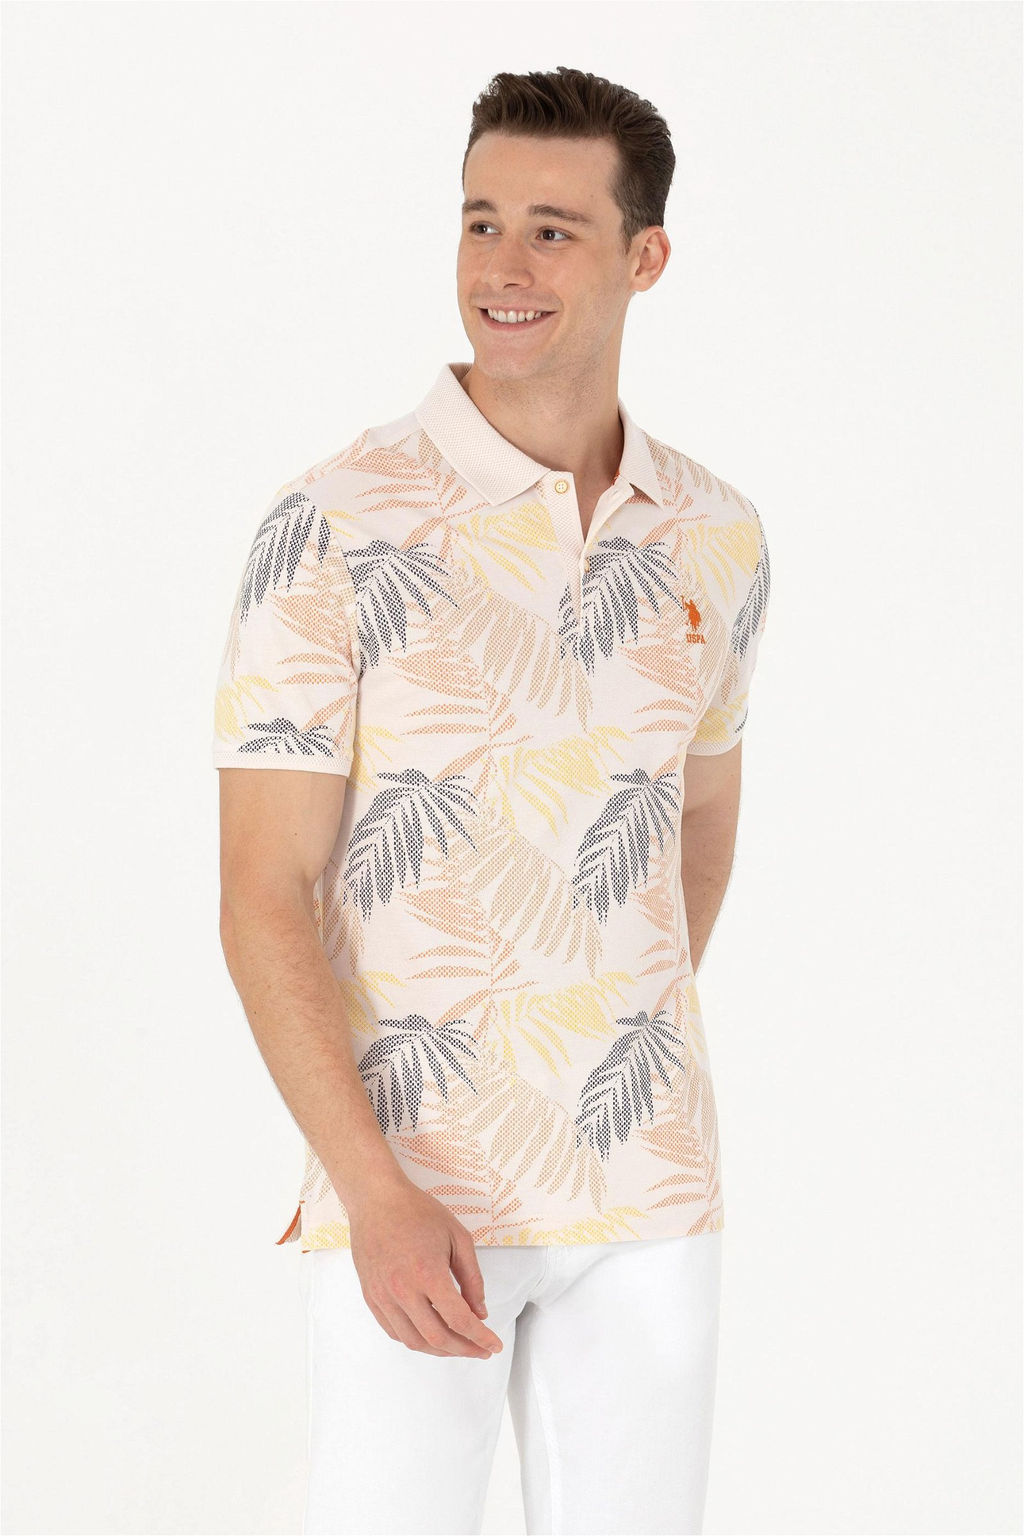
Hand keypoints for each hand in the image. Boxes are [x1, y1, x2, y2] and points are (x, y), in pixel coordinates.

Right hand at [346, 1177, 504, 1359]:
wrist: (377, 1200)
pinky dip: (415, 1340)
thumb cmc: (418, 1212)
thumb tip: (480, 1312)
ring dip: (440, 1351)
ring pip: (414, 1341)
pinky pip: (394, 1331)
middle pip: (437, 1338)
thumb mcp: (458, 1237)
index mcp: (428, 1273)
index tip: (493, 1345)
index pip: (459, 1320)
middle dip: (464, 1349)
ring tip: (458, 1345)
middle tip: (481, 1349)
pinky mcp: (371, 1297)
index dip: (480, 1338)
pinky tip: (431, 1335)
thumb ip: (472, 1278)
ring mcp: (383, 1296)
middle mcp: (402, 1290)